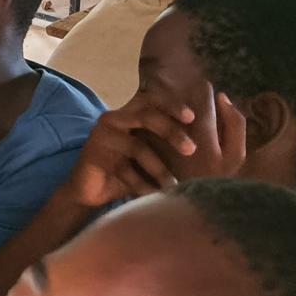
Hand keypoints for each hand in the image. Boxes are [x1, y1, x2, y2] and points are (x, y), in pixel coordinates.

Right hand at [64, 88, 242, 206]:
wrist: (90, 193)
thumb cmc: (128, 173)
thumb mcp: (151, 156)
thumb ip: (170, 144)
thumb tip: (204, 139)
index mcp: (130, 114)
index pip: (152, 100)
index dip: (172, 106)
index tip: (192, 117)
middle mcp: (115, 119)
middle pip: (146, 115)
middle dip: (171, 131)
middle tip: (191, 150)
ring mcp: (102, 136)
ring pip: (137, 146)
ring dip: (160, 168)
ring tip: (174, 186)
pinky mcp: (93, 155)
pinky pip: (123, 168)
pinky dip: (141, 184)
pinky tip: (152, 196)